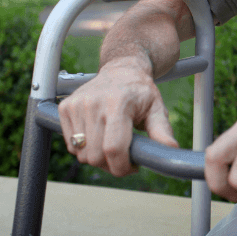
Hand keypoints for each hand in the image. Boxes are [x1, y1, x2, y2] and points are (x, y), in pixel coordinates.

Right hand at [58, 56, 178, 175]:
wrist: (120, 70)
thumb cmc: (140, 92)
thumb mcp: (156, 108)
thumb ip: (162, 130)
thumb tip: (171, 148)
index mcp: (118, 103)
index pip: (113, 148)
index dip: (122, 166)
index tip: (132, 167)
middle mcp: (94, 103)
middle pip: (95, 156)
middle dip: (111, 164)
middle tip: (124, 153)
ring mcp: (77, 105)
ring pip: (82, 154)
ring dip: (97, 156)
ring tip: (111, 141)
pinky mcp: (65, 108)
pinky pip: (70, 145)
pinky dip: (84, 148)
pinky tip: (97, 135)